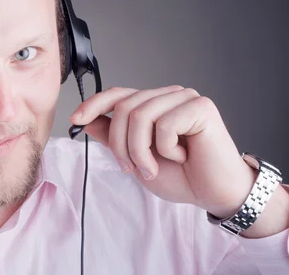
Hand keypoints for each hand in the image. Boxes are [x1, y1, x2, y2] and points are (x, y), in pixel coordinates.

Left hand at [70, 85, 257, 217]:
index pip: (117, 94)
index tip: (75, 120)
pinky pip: (165, 124)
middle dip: (120, 144)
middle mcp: (167, 95)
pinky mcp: (200, 106)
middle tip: (133, 168)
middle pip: (124, 107)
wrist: (213, 194)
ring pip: (140, 115)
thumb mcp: (136, 158)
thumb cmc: (180, 176)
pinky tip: (182, 157)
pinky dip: (166, 149)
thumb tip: (86, 120)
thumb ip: (113, 137)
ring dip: (140, 151)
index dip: (93, 104)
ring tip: (153, 169)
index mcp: (152, 104)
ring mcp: (184, 98)